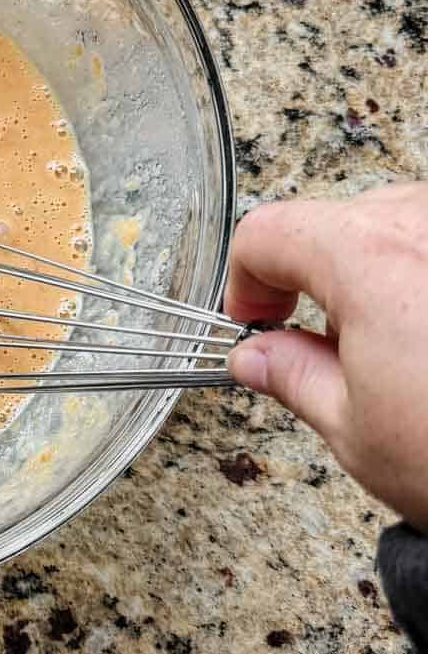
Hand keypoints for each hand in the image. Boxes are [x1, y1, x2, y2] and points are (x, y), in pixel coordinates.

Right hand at [224, 183, 427, 527]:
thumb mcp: (354, 430)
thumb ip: (291, 376)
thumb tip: (260, 358)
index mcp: (365, 257)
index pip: (267, 233)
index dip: (244, 281)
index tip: (255, 318)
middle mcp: (425, 226)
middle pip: (336, 223)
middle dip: (314, 278)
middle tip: (319, 343)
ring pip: (401, 228)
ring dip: (381, 273)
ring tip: (395, 350)